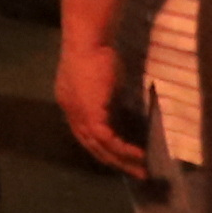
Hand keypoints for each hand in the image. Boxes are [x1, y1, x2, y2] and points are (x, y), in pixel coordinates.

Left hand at [54, 31, 148, 180]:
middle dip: (114, 162)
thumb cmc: (98, 52)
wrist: (88, 39)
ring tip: (142, 170)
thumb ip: (106, 99)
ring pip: (99, 147)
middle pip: (91, 146)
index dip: (103, 148)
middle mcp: (70, 112)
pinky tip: (138, 156)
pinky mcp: (89, 114)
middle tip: (136, 173)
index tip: (123, 158)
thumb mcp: (103, 81)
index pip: (86, 134)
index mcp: (70, 103)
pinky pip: (107, 140)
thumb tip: (119, 111)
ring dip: (121, 161)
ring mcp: (77, 114)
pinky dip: (123, 150)